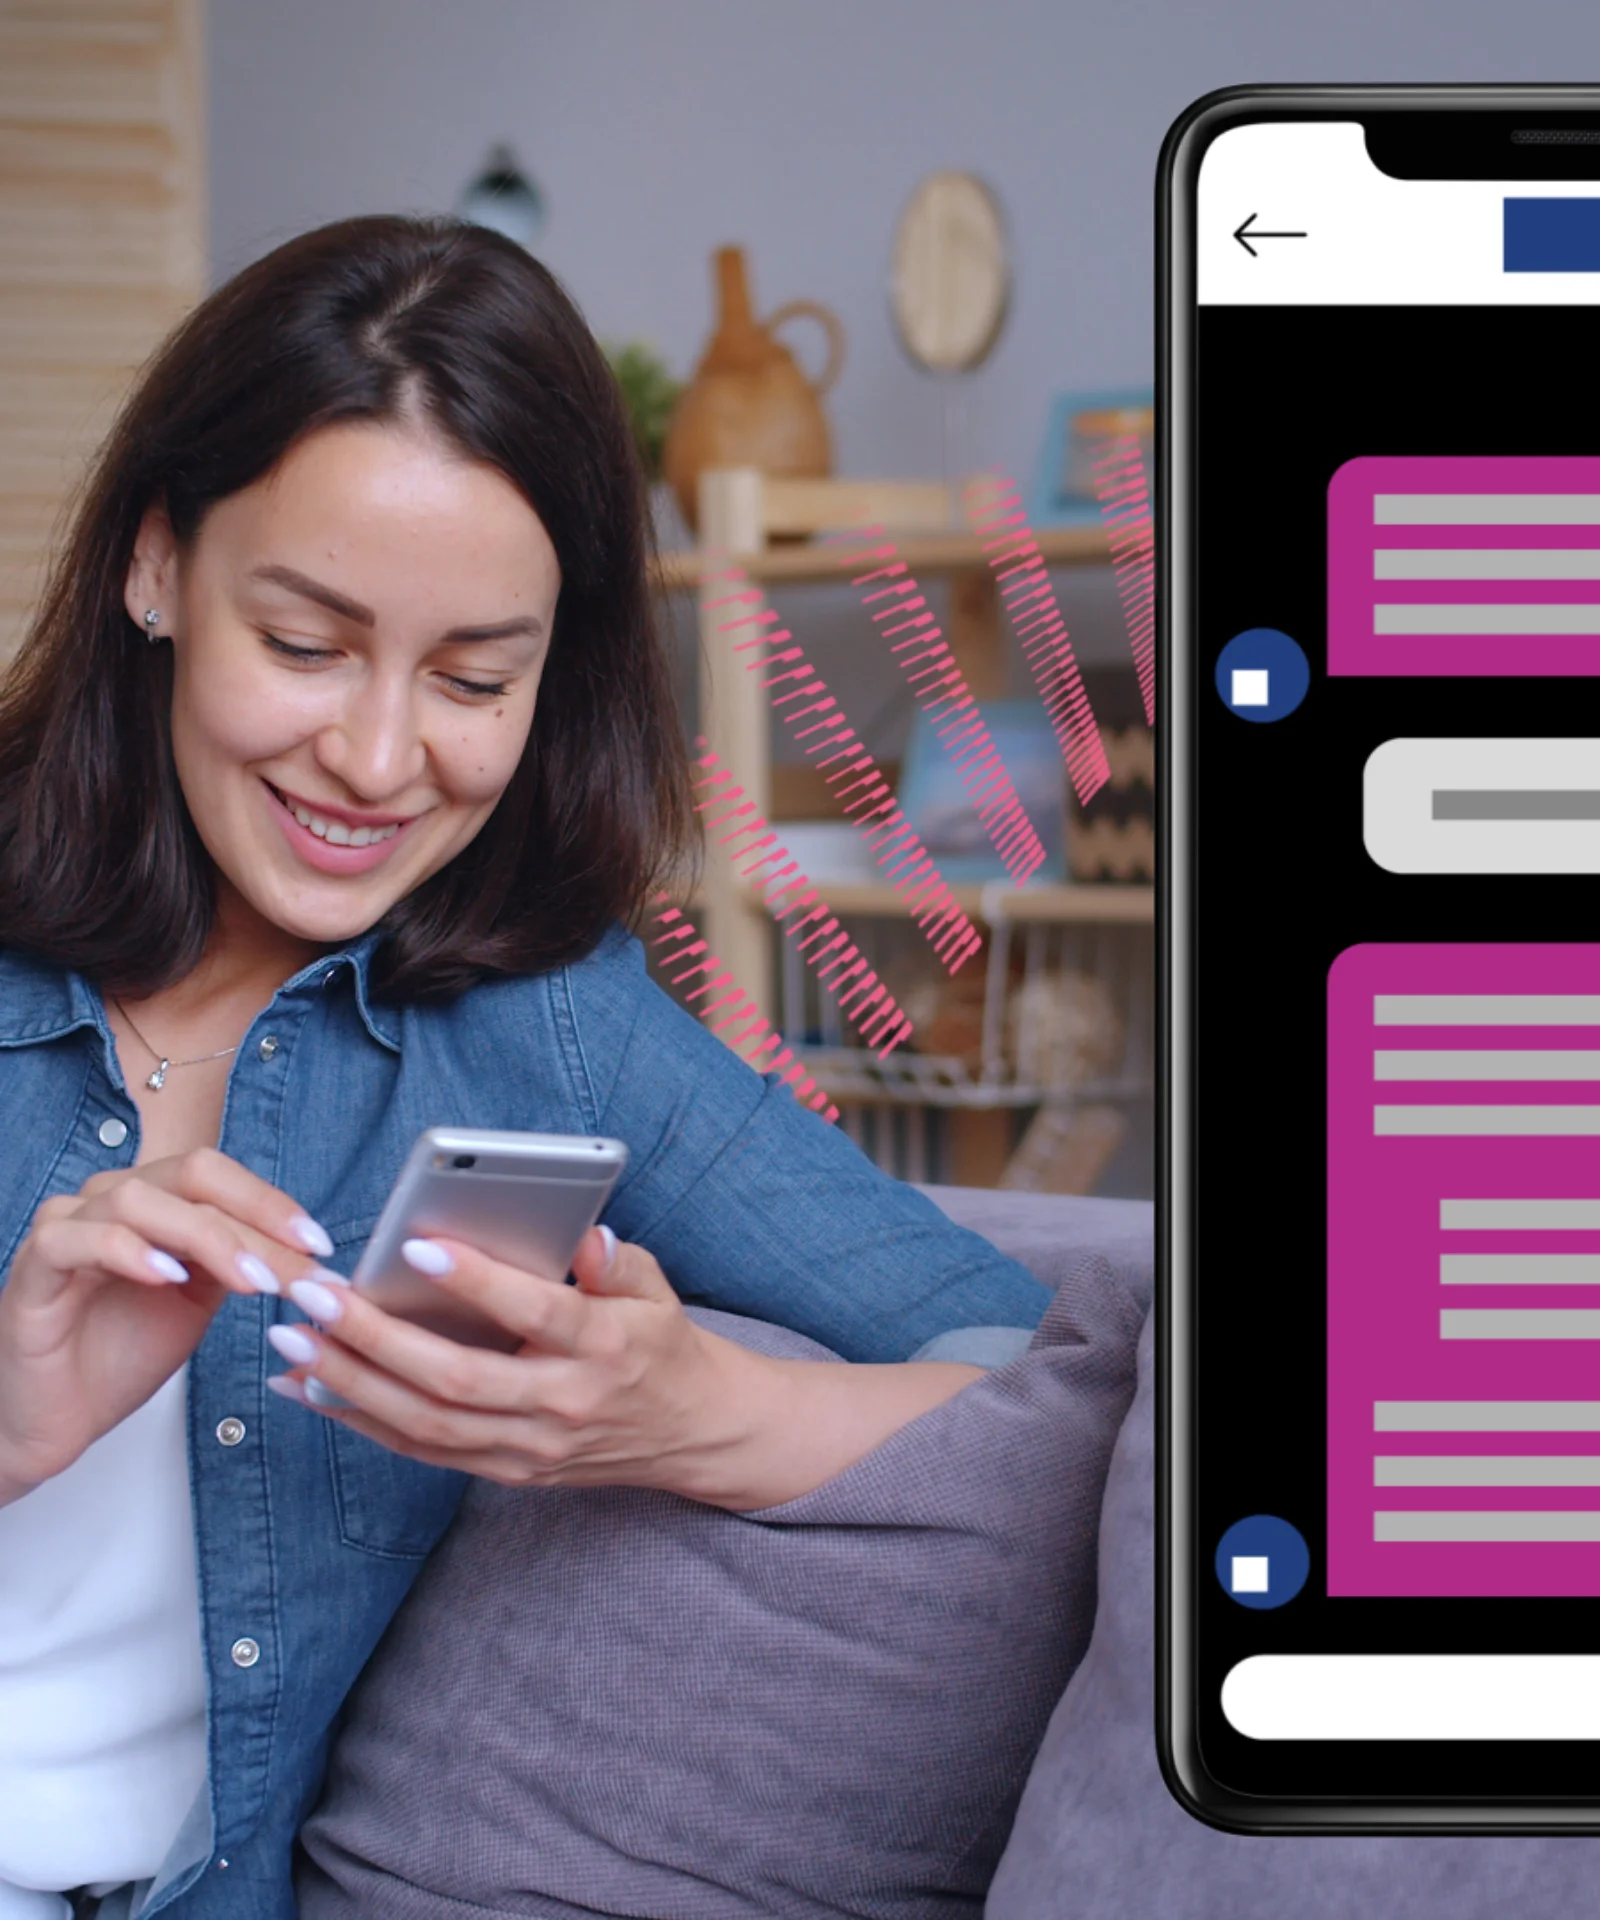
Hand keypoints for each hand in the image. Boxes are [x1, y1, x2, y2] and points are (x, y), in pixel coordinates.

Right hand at [0, 1147, 334, 1503]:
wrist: (57, 1418)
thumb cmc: (119, 1354)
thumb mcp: (199, 1302)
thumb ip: (238, 1261)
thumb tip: (307, 1250)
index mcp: (152, 1200)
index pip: (216, 1173)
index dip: (272, 1202)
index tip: (319, 1245)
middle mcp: (108, 1200)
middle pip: (189, 1174)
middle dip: (254, 1218)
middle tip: (298, 1265)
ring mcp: (66, 1227)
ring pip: (138, 1199)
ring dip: (206, 1237)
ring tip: (250, 1280)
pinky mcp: (33, 1268)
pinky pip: (73, 1238)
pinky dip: (127, 1251)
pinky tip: (168, 1277)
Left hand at [267, 1227, 988, 1509]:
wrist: (694, 1433)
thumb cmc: (663, 1343)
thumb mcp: (657, 1289)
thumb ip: (615, 1261)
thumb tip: (581, 1233)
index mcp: (606, 1349)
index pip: (536, 1315)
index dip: (477, 1281)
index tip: (417, 1245)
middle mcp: (564, 1407)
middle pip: (456, 1380)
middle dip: (374, 1338)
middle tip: (314, 1297)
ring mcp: (532, 1450)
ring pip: (426, 1424)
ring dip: (350, 1384)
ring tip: (291, 1341)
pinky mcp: (509, 1473)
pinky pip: (422, 1450)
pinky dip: (361, 1420)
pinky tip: (312, 1388)